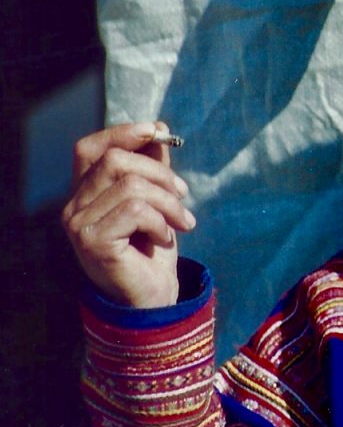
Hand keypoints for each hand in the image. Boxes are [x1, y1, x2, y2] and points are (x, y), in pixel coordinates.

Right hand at [62, 121, 195, 307]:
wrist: (153, 298)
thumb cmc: (153, 249)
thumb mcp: (157, 200)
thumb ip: (153, 166)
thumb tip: (157, 128)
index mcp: (85, 193)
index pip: (89, 148)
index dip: (121, 133)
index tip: (158, 132)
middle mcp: (73, 206)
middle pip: (115, 160)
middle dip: (161, 173)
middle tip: (184, 195)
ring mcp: (78, 224)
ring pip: (131, 185)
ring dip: (169, 201)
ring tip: (183, 222)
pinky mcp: (92, 241)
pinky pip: (136, 210)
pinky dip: (161, 221)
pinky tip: (166, 238)